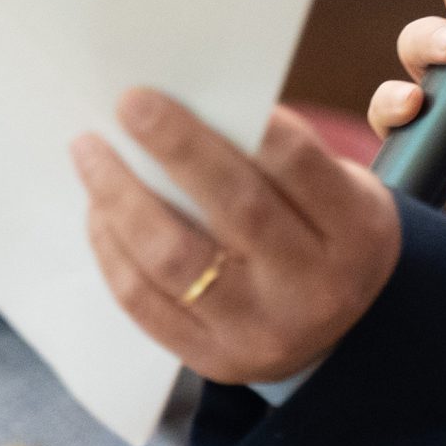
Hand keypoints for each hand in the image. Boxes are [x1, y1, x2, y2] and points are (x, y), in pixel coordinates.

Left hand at [75, 93, 401, 385]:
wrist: (346, 335)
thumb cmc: (327, 235)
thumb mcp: (341, 193)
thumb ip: (282, 159)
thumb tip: (188, 107)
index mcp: (354, 232)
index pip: (298, 164)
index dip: (246, 120)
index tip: (210, 86)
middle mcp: (312, 288)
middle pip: (237, 208)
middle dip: (177, 148)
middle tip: (130, 104)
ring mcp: (260, 331)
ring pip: (176, 260)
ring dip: (122, 198)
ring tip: (91, 152)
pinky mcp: (213, 359)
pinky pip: (145, 303)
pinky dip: (112, 250)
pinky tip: (99, 211)